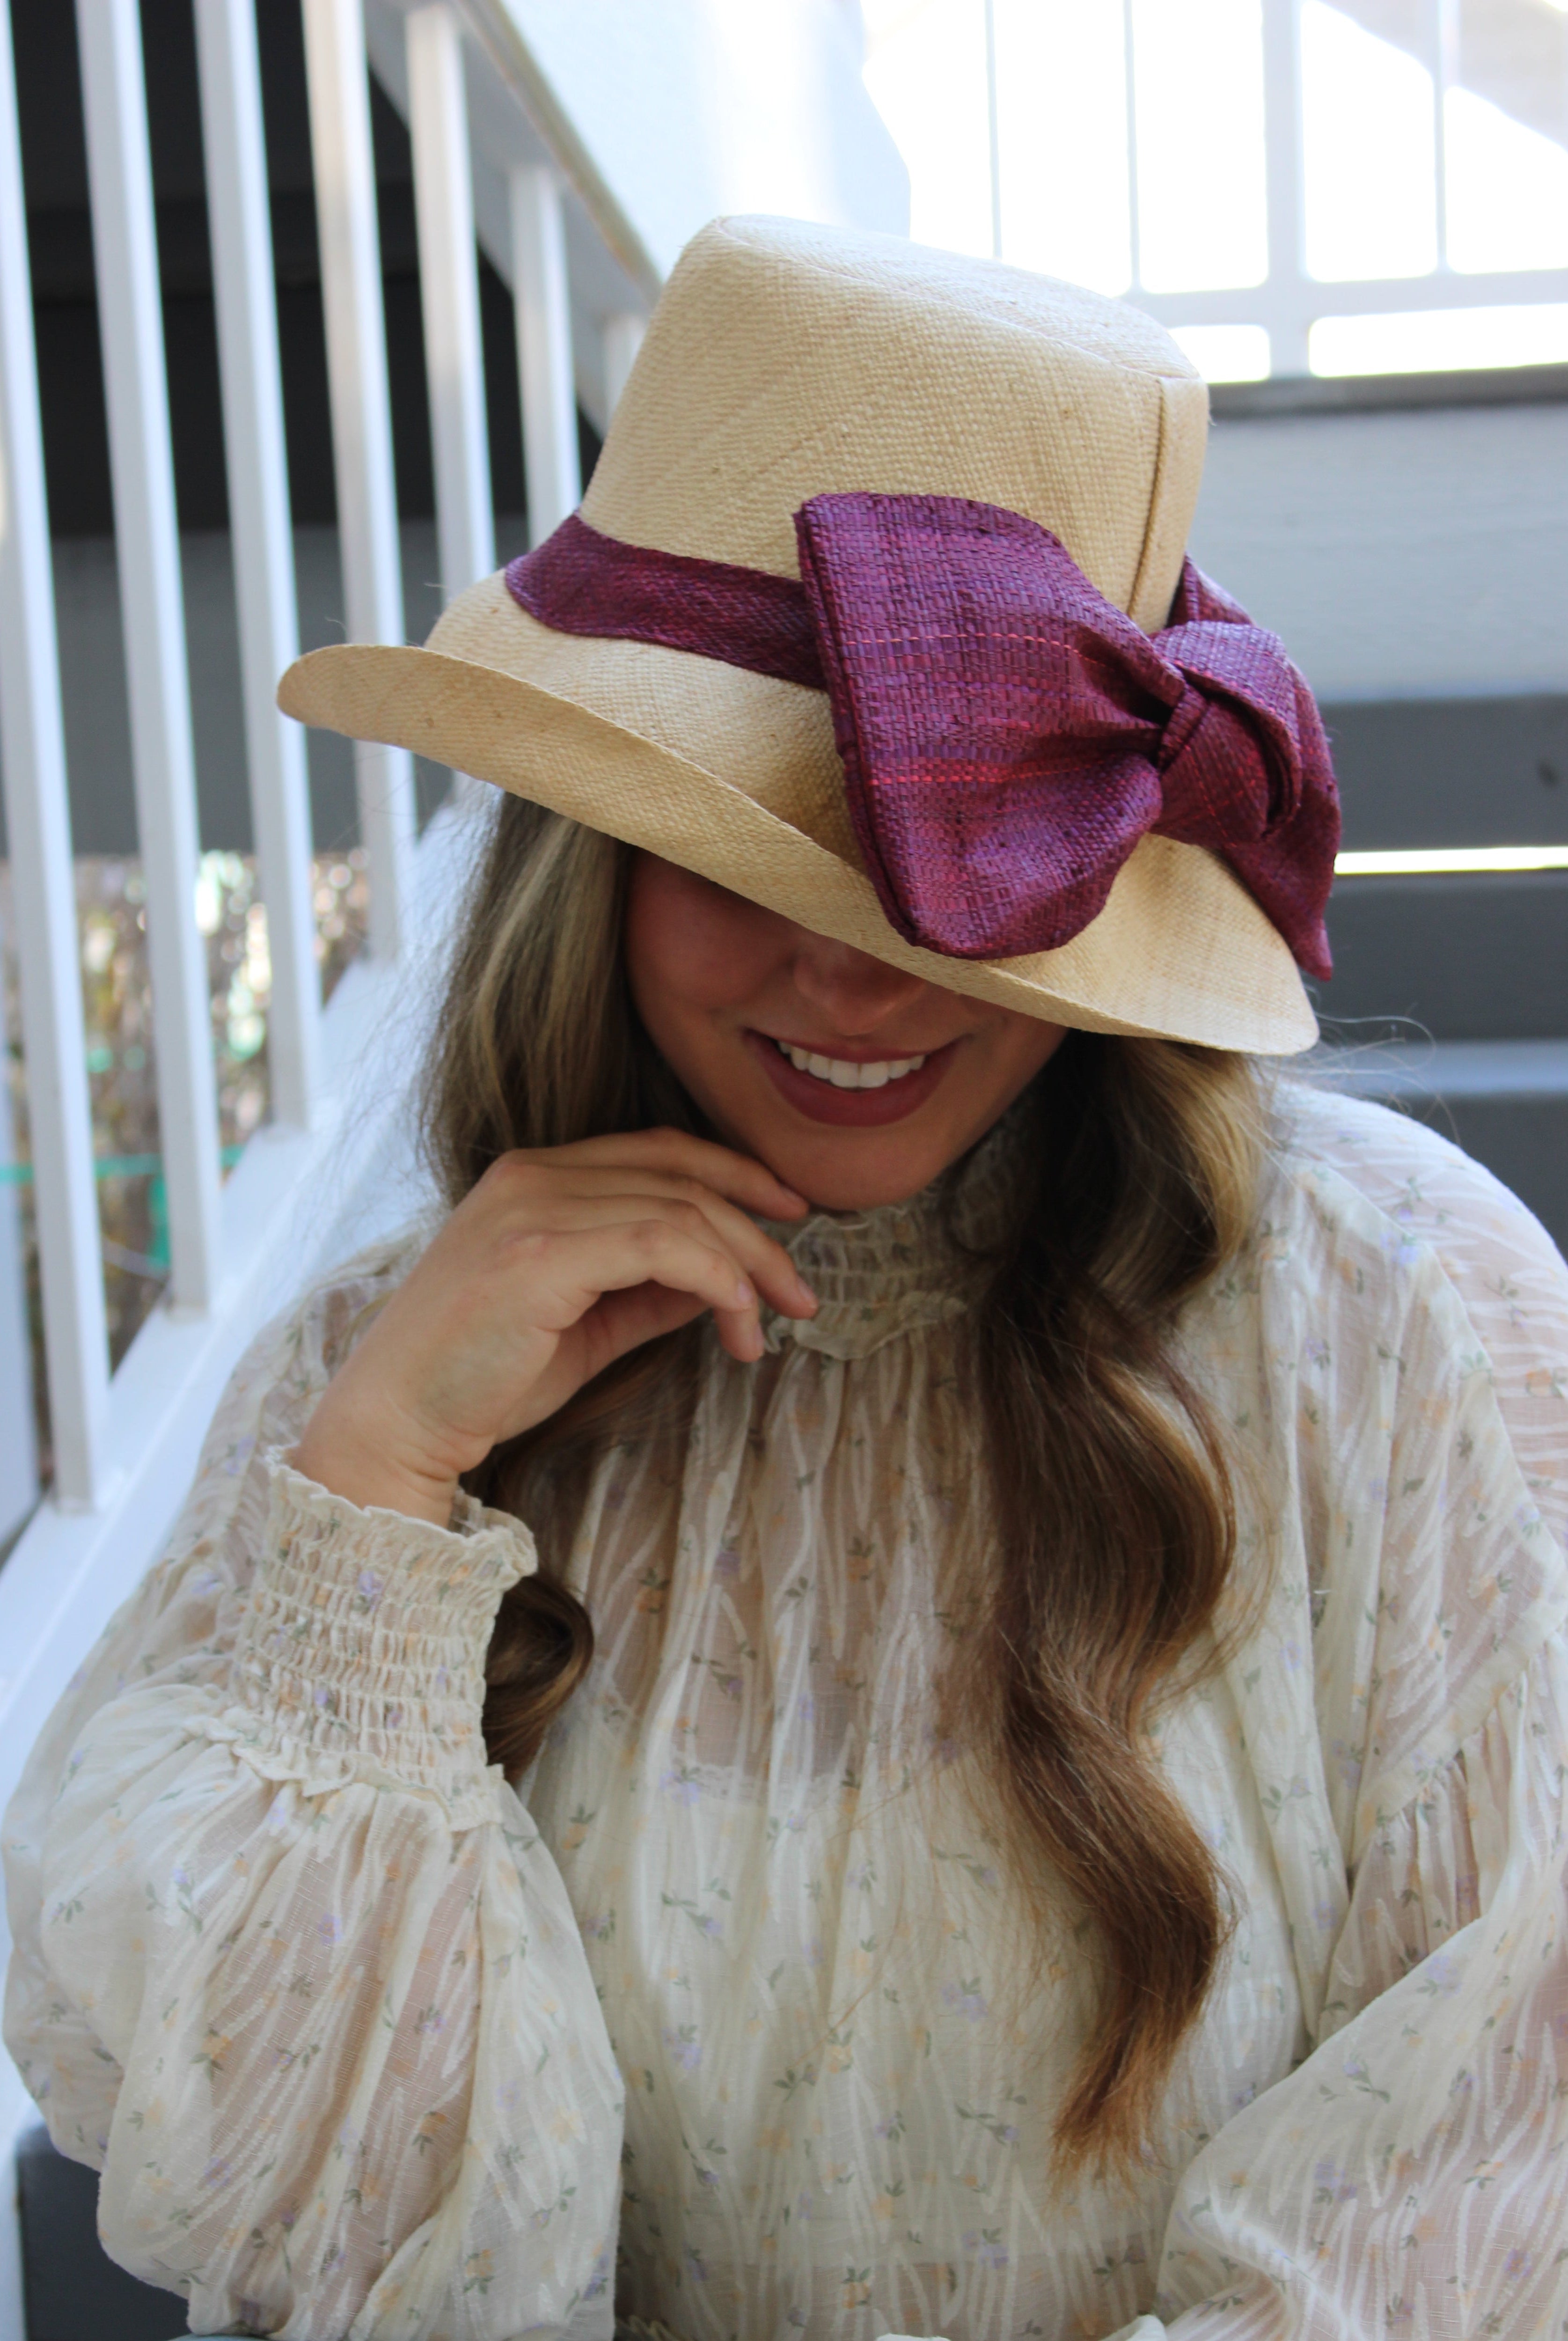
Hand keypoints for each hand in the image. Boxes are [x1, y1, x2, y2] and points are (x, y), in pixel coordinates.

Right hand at [293, 1129, 814, 1523]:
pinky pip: (661, 1244)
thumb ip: (650, 1291)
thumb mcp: (586, 1325)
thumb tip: (727, 1278)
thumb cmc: (482, 1379)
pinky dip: (715, 1275)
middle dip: (758, 1230)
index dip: (735, 1174)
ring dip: (745, 1267)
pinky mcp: (539, 1255)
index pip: (658, 1151)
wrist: (396, 1421)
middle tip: (802, 1290)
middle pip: (681, 1177)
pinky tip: (737, 1315)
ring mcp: (532, 1209)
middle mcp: (532, 1175)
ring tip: (767, 1324)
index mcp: (534, 1176)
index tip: (789, 1214)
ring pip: (681, 1210)